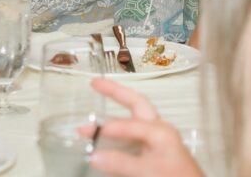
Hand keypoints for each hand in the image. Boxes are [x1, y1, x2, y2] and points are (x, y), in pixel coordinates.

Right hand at [89, 78, 203, 176]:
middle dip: (115, 93)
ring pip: (133, 122)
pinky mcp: (155, 154)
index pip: (130, 123)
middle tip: (94, 83)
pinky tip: (105, 142)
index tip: (89, 134)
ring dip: (112, 118)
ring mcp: (158, 142)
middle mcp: (159, 130)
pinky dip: (117, 136)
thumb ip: (120, 162)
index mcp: (160, 130)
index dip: (109, 128)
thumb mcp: (148, 171)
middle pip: (136, 105)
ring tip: (89, 123)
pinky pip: (133, 138)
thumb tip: (92, 155)